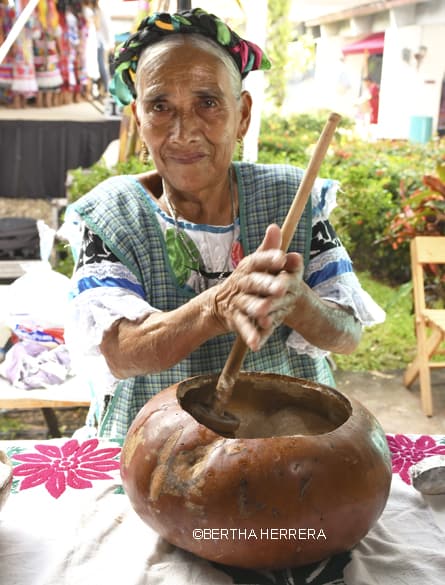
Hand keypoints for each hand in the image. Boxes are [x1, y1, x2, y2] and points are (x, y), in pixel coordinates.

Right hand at [212, 224, 303, 350]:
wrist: (217, 304)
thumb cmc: (245, 281)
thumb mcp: (254, 264)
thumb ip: (268, 248)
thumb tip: (275, 227)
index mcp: (248, 267)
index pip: (259, 260)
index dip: (269, 258)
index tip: (283, 257)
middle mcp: (242, 283)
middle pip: (255, 283)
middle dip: (267, 285)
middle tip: (282, 287)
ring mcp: (238, 302)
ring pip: (249, 305)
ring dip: (257, 309)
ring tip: (265, 313)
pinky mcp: (235, 319)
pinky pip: (243, 327)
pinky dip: (250, 336)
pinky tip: (257, 344)